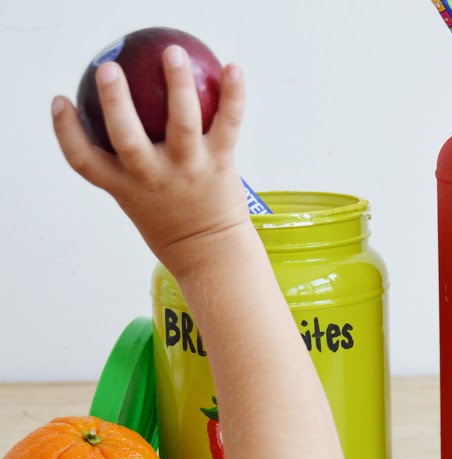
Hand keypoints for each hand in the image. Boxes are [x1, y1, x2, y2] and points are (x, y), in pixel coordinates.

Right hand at [51, 45, 249, 277]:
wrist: (213, 256)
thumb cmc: (174, 224)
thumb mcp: (139, 201)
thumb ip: (129, 169)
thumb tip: (121, 123)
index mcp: (125, 187)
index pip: (83, 161)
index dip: (66, 131)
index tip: (61, 101)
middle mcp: (153, 176)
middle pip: (125, 136)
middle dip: (114, 102)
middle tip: (108, 68)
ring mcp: (188, 169)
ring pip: (180, 122)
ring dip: (177, 84)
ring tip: (172, 53)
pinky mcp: (220, 164)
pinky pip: (228, 123)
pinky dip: (234, 95)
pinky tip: (234, 67)